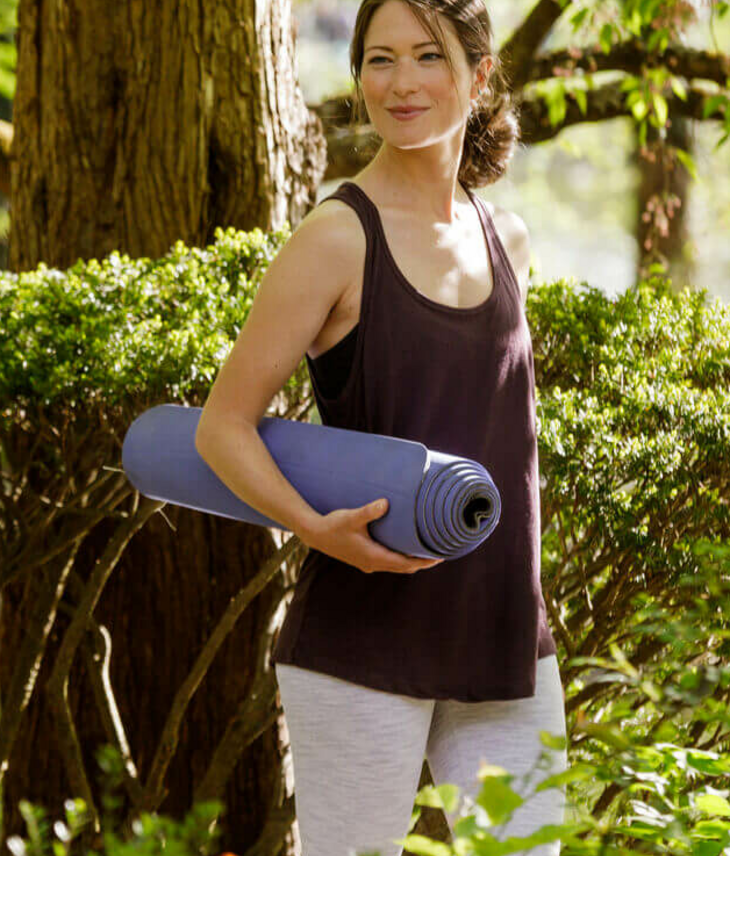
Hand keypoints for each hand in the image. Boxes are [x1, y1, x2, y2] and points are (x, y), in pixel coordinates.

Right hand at [302, 498, 444, 573]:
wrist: (315, 534)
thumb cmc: (333, 525)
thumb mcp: (352, 517)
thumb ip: (369, 511)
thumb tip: (386, 503)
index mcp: (373, 557)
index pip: (405, 564)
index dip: (423, 562)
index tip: (439, 558)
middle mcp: (372, 563)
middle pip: (404, 567)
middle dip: (421, 562)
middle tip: (439, 553)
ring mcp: (367, 563)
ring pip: (395, 566)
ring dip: (411, 561)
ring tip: (426, 552)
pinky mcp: (363, 559)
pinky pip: (387, 562)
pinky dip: (400, 559)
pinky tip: (403, 549)